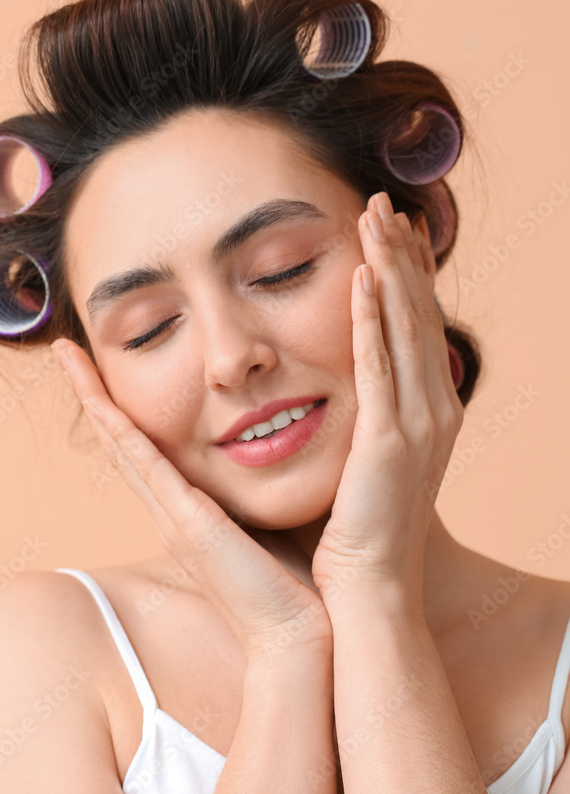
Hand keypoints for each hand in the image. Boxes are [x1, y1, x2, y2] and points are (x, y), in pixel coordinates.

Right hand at [50, 342, 332, 663]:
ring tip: (68, 357)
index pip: (146, 449)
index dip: (122, 410)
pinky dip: (118, 430)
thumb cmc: (291, 586)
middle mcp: (170, 510)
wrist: (297, 635)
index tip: (106, 370)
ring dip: (92, 399)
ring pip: (121, 445)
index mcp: (189, 510)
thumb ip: (258, 495)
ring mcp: (173, 516)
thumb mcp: (268, 524)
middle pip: (120, 441)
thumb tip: (279, 458)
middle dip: (93, 394)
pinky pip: (145, 466)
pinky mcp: (188, 523)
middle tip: (68, 352)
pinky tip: (99, 401)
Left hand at [311, 191, 463, 611]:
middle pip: (418, 315)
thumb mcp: (374, 465)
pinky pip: (380, 367)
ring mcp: (417, 426)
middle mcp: (434, 412)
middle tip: (384, 203)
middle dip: (402, 256)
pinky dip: (373, 318)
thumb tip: (359, 396)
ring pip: (404, 329)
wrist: (370, 590)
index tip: (394, 234)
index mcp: (429, 414)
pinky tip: (364, 276)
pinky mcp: (390, 442)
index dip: (409, 277)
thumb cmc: (361, 534)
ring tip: (374, 217)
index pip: (418, 329)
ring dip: (390, 269)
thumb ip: (372, 421)